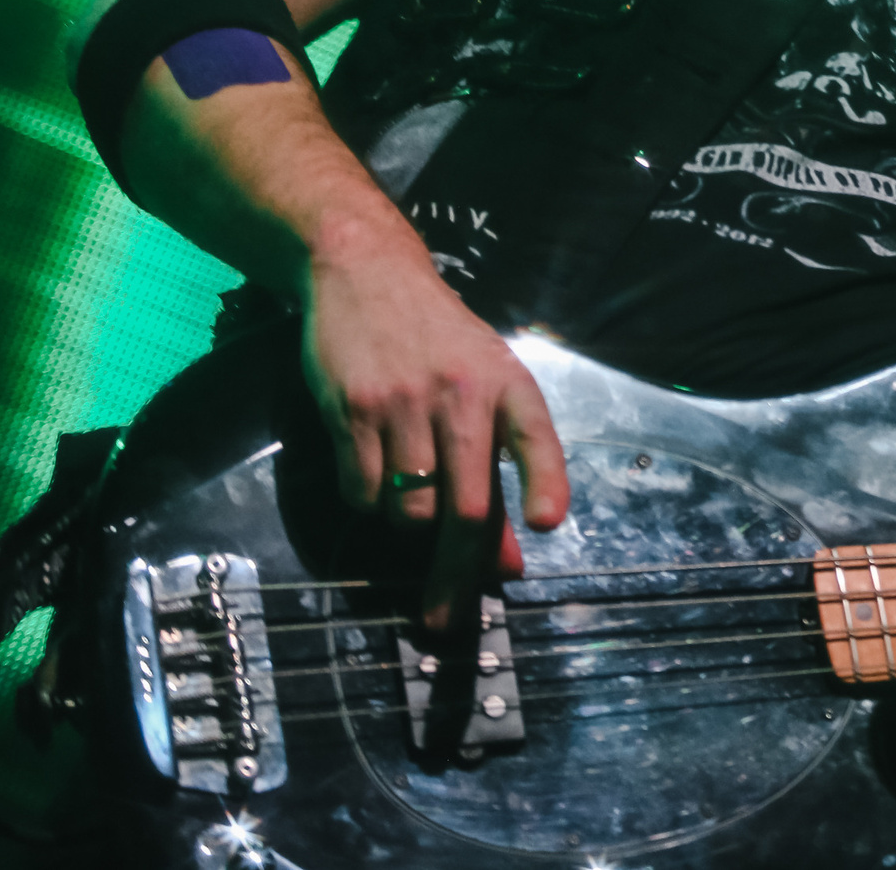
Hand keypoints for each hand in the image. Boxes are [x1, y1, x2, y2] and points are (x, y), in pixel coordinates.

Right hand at [300, 223, 568, 629]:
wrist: (368, 275)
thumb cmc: (441, 342)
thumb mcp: (486, 386)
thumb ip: (502, 469)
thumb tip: (508, 560)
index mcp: (508, 384)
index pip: (537, 436)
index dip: (544, 481)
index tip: (546, 525)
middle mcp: (461, 394)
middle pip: (464, 506)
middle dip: (456, 576)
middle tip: (445, 620)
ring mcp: (403, 403)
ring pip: (408, 511)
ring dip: (409, 531)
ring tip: (410, 505)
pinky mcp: (350, 411)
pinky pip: (361, 493)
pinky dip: (369, 504)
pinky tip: (375, 476)